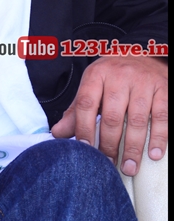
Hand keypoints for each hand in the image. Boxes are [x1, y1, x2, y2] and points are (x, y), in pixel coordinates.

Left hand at [52, 56, 167, 175]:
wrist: (142, 54)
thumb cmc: (112, 76)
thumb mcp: (91, 86)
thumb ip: (76, 111)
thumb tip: (57, 134)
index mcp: (96, 75)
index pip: (86, 104)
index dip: (83, 128)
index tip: (85, 149)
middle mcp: (119, 77)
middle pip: (112, 116)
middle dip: (109, 144)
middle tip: (108, 164)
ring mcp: (143, 83)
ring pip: (136, 120)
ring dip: (133, 147)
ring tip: (130, 167)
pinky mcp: (163, 89)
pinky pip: (161, 117)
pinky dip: (158, 137)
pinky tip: (153, 154)